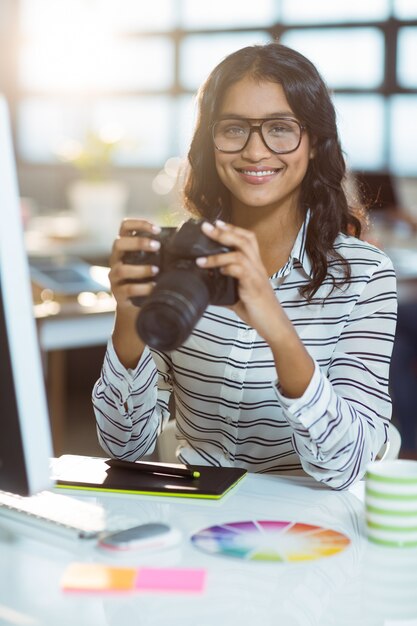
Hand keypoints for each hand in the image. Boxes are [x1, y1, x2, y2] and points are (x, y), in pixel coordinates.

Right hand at [109, 218, 160, 310]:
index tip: (157, 229)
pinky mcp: (118, 293)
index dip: (138, 224)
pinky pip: (128, 289)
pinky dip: (143, 287)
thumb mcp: (152, 262)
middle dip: (138, 242)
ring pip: (122, 269)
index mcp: (125, 248)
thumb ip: (160, 252)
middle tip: (157, 246)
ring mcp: (114, 277)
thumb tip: (183, 241)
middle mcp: (116, 260)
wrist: (136, 306)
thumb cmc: (147, 278)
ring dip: (141, 269)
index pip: (125, 228)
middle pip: (118, 243)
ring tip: (156, 270)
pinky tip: (154, 287)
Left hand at [196, 220, 284, 342]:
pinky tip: (219, 271)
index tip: (216, 223)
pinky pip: (241, 270)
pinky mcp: (254, 286)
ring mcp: (257, 275)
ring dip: (218, 254)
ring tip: (201, 258)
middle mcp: (257, 266)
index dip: (233, 229)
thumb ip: (225, 288)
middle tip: (206, 227)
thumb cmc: (258, 310)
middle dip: (224, 232)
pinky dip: (228, 267)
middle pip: (244, 240)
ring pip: (240, 253)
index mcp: (255, 266)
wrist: (274, 324)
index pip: (247, 239)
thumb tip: (207, 286)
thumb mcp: (239, 296)